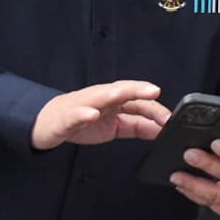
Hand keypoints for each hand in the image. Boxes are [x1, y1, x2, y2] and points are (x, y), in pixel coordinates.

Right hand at [31, 80, 167, 150]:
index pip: (138, 101)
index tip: (169, 119)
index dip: (155, 109)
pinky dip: (83, 113)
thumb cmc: (84, 120)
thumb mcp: (116, 127)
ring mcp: (84, 105)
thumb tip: (161, 130)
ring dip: (111, 94)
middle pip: (122, 90)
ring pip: (99, 96)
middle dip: (137, 90)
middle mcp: (102, 98)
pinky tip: (91, 114)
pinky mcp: (67, 117)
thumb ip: (138, 126)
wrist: (50, 122)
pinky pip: (76, 114)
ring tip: (123, 93)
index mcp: (115, 100)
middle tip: (153, 91)